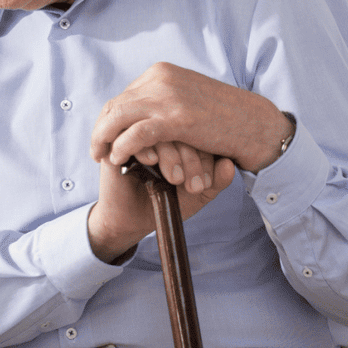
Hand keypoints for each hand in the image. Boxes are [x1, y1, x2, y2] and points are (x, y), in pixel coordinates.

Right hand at [86, 142, 235, 261]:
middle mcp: (162, 131)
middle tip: (193, 185)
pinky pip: (133, 133)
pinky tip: (152, 162)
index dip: (207, 155)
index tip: (206, 183)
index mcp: (184, 136)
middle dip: (191, 158)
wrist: (133, 220)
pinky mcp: (118, 141)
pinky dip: (145, 146)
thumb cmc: (167, 202)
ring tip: (175, 179)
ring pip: (160, 130)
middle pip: (182, 128)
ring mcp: (140, 133)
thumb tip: (229, 166)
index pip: (201, 133)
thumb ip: (216, 181)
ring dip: (171, 154)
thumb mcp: (197, 194)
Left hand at [90, 62, 294, 173]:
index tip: (105, 136)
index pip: (123, 95)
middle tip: (95, 150)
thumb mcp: (190, 98)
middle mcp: (160, 79)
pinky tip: (117, 159)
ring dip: (103, 138)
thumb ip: (166, 100)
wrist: (255, 122)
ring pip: (118, 116)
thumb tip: (144, 111)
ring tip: (99, 157)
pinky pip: (135, 133)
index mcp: (162, 73)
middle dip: (101, 129)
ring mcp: (167, 97)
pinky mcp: (175, 118)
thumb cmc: (226, 116)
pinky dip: (121, 146)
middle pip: (115, 104)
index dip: (110, 118)